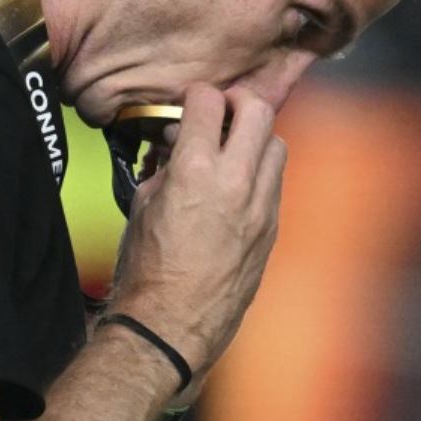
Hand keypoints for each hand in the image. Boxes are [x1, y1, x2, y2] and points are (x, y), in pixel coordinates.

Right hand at [107, 84, 285, 379]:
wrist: (172, 324)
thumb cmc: (147, 269)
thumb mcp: (142, 205)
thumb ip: (165, 167)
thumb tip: (176, 147)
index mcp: (196, 170)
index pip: (209, 102)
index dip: (196, 96)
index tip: (191, 104)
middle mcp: (236, 182)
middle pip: (258, 110)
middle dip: (238, 103)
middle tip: (221, 114)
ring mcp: (261, 206)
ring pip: (277, 144)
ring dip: (256, 138)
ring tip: (232, 151)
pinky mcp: (272, 229)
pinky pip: (276, 182)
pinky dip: (260, 172)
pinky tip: (237, 187)